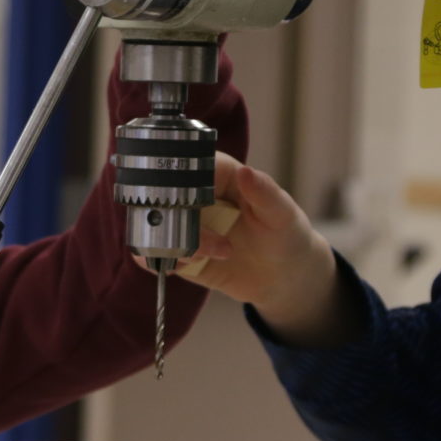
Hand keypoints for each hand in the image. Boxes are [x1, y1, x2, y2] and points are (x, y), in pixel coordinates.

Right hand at [153, 153, 360, 348]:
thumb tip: (245, 171)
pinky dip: (163, 260)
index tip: (191, 200)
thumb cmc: (287, 234)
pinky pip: (155, 253)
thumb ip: (265, 192)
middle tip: (207, 238)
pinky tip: (190, 264)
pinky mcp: (180, 253)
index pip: (188, 164)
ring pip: (153, 224)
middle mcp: (196, 197)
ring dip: (171, 241)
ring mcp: (185, 225)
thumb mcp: (283, 214)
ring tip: (207, 255)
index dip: (180, 178)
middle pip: (163, 194)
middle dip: (177, 217)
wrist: (284, 276)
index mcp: (220, 175)